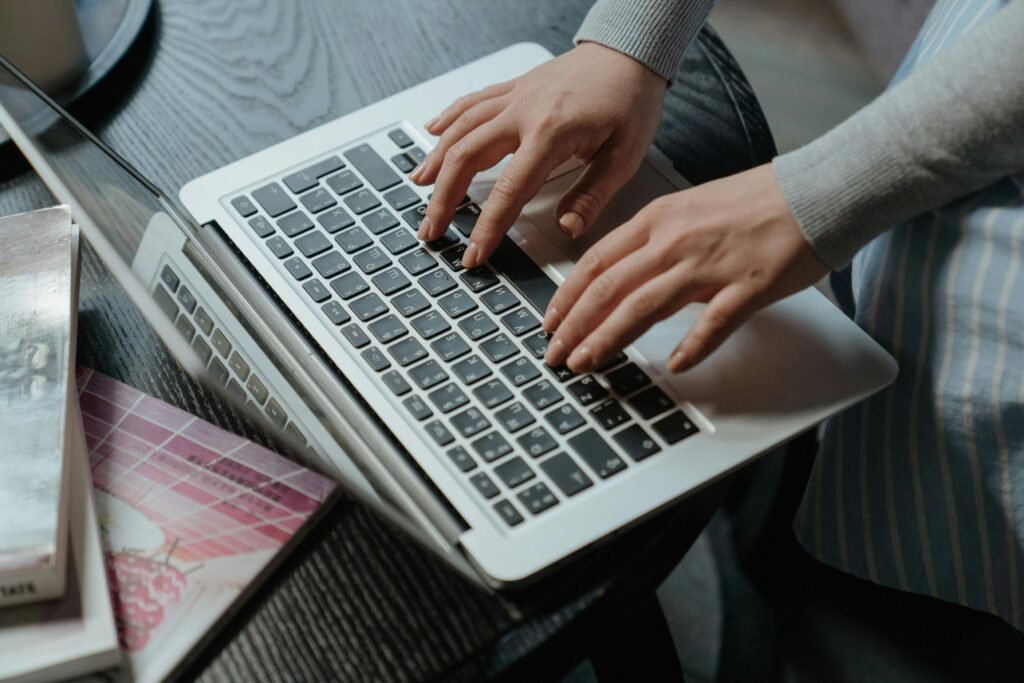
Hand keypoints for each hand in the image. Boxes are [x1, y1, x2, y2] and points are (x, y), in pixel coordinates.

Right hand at [411, 42, 666, 268]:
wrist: (630, 51)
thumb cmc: (631, 100)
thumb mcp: (624, 155)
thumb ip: (592, 195)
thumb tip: (568, 228)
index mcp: (551, 133)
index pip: (508, 190)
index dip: (487, 227)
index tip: (474, 253)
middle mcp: (523, 111)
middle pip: (466, 157)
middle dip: (443, 199)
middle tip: (431, 230)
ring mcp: (514, 97)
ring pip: (460, 129)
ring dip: (436, 161)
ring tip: (419, 189)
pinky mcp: (513, 88)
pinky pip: (470, 103)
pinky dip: (447, 120)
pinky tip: (431, 134)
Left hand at [542, 164, 829, 372]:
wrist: (816, 191)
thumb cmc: (756, 202)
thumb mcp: (688, 209)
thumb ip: (653, 241)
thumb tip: (620, 275)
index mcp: (658, 220)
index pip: (596, 262)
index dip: (566, 296)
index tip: (549, 323)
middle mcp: (674, 241)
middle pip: (608, 287)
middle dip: (574, 326)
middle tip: (556, 355)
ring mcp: (710, 265)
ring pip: (643, 306)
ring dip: (608, 339)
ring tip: (587, 364)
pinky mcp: (747, 287)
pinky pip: (713, 323)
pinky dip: (691, 348)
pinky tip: (673, 368)